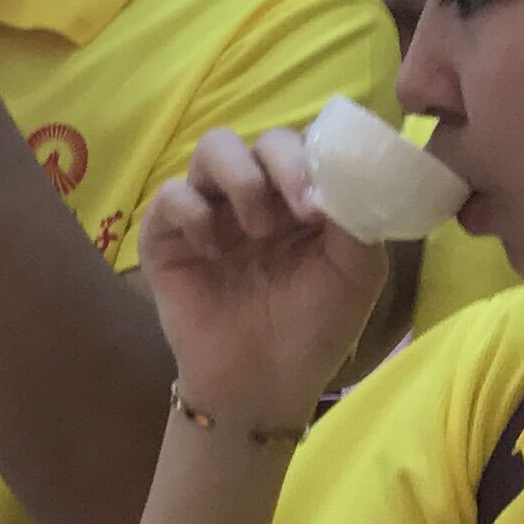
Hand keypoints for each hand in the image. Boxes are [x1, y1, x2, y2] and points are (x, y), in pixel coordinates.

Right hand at [139, 125, 388, 433]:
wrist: (261, 385)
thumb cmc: (313, 329)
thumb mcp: (357, 272)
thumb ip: (358, 216)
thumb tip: (348, 171)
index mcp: (302, 197)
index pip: (307, 144)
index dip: (317, 157)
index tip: (326, 200)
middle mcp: (256, 195)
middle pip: (261, 138)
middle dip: (283, 165)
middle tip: (300, 213)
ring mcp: (210, 212)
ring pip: (213, 149)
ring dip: (241, 179)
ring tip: (257, 230)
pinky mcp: (165, 237)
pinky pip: (170, 196)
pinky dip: (193, 213)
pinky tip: (214, 252)